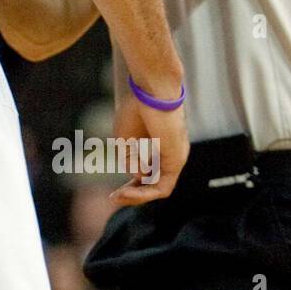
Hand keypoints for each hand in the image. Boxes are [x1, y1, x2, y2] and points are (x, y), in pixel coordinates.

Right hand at [110, 87, 188, 205]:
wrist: (150, 91)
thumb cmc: (137, 109)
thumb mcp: (125, 141)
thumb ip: (131, 162)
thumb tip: (140, 177)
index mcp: (157, 148)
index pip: (146, 175)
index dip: (130, 187)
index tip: (113, 194)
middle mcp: (168, 155)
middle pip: (152, 185)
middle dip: (132, 195)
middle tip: (114, 198)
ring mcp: (174, 159)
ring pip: (157, 189)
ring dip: (136, 196)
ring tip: (117, 196)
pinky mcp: (176, 161)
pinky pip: (163, 187)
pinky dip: (145, 193)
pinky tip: (127, 189)